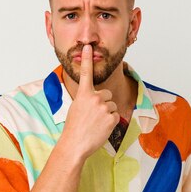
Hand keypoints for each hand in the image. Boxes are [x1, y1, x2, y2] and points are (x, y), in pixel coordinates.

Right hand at [61, 44, 119, 159]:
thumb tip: (97, 97)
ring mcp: (104, 107)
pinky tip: (101, 128)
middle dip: (104, 103)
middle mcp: (95, 98)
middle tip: (93, 116)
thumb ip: (87, 99)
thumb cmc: (74, 128)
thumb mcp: (76, 108)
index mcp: (84, 94)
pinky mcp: (112, 118)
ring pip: (112, 105)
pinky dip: (111, 122)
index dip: (87, 59)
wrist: (75, 144)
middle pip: (107, 94)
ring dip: (107, 114)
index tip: (88, 47)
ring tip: (96, 123)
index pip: (86, 73)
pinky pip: (116, 116)